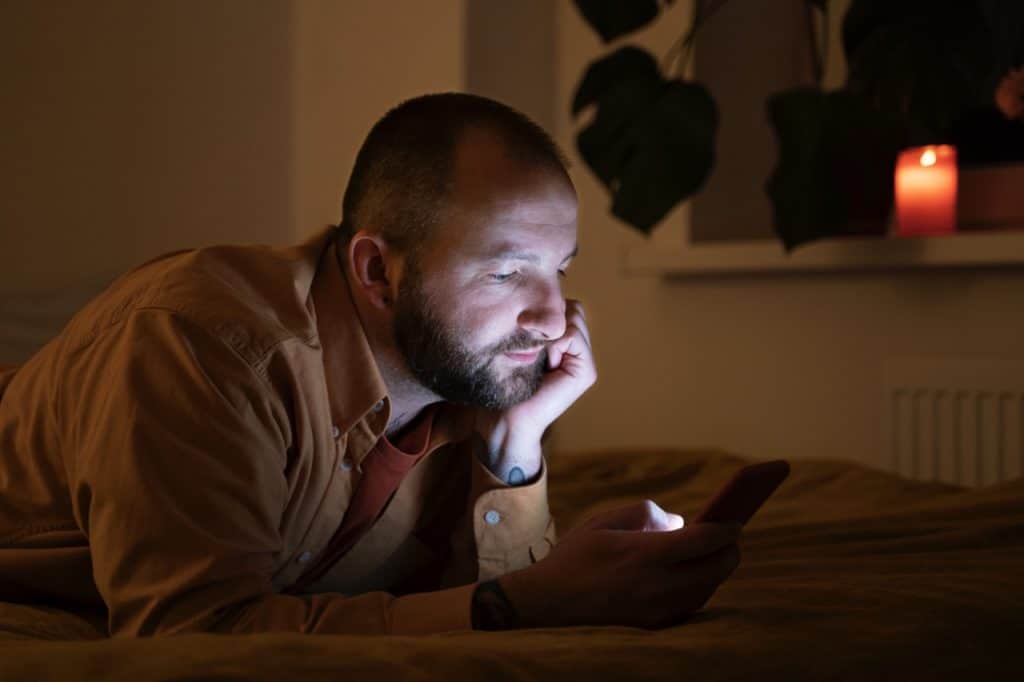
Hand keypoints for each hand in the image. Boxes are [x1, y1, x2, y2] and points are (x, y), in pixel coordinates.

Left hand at [472, 299, 596, 476]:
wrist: (503, 419)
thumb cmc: (503, 382)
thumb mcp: (519, 343)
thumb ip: (537, 323)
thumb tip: (542, 293)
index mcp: (565, 345)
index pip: (565, 306)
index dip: (543, 315)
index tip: (525, 340)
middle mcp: (579, 353)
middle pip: (572, 308)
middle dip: (548, 321)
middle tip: (533, 350)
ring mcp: (585, 363)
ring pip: (573, 317)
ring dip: (549, 333)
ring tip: (538, 359)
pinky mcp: (586, 372)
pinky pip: (571, 335)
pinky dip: (553, 344)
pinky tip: (544, 365)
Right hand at [496, 500, 741, 628]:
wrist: (550, 601)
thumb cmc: (577, 554)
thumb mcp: (606, 520)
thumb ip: (648, 513)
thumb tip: (681, 524)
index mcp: (645, 554)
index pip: (704, 541)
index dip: (726, 529)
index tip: (736, 520)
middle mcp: (657, 585)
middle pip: (716, 569)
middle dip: (728, 550)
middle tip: (728, 535)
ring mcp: (657, 609)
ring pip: (707, 588)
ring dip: (714, 569)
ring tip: (712, 551)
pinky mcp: (654, 624)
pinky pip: (691, 603)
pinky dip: (699, 586)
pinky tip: (693, 572)